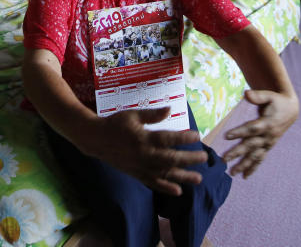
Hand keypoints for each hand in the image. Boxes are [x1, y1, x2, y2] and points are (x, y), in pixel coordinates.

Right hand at [85, 107, 208, 195]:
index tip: (197, 136)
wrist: (96, 139)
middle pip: (171, 158)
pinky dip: (165, 188)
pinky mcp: (136, 174)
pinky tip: (178, 191)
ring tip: (198, 179)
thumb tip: (170, 110)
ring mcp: (140, 166)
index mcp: (144, 137)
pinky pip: (153, 183)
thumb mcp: (133, 114)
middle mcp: (144, 154)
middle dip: (189, 159)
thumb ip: (152, 114)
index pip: (168, 138)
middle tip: (204, 158)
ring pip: (165, 174)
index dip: (184, 138)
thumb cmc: (116, 124)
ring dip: (183, 177)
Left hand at [222, 89, 298, 177]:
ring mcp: (269, 143)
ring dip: (244, 165)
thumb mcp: (269, 95)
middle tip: (224, 159)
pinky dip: (253, 168)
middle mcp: (268, 135)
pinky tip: (244, 176)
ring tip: (232, 172)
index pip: (252, 129)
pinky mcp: (268, 146)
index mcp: (267, 123)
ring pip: (255, 156)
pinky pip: (261, 159)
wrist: (291, 110)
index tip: (226, 136)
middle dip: (237, 152)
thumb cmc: (277, 101)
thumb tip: (246, 93)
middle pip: (251, 145)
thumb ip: (258, 96)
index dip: (239, 132)